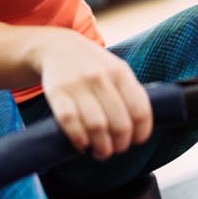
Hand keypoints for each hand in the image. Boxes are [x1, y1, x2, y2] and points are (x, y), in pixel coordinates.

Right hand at [38, 31, 152, 159]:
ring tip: (101, 151)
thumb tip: (140, 130)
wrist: (57, 47)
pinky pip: (70, 121)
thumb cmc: (93, 66)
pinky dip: (79, 138)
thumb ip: (130, 94)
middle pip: (120, 123)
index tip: (135, 141)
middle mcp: (101, 77)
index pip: (140, 111)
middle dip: (120, 144)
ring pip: (97, 126)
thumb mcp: (117, 70)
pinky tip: (82, 144)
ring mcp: (78, 84)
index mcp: (120, 73)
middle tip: (115, 149)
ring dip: (102, 147)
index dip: (141, 133)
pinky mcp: (56, 92)